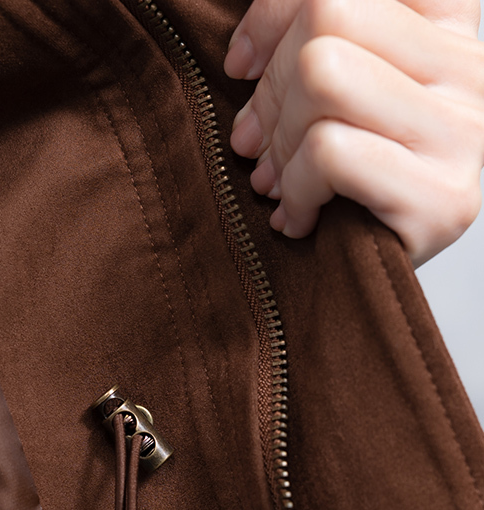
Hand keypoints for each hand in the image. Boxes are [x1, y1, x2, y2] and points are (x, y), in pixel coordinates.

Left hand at [223, 0, 483, 265]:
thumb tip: (244, 52)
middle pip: (328, 13)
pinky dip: (295, 188)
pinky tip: (297, 217)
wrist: (371, 289)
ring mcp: (463, 132)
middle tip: (250, 144)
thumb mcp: (329, 96)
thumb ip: (312, 43)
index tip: (241, 66)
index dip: (276, 8)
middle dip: (266, 88)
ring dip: (277, 141)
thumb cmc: (340, 187)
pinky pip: (331, 151)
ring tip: (273, 182)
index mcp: (443, 23)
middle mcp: (469, 65)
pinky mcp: (442, 198)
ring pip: (324, 75)